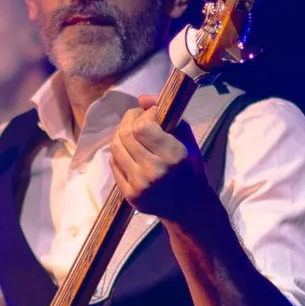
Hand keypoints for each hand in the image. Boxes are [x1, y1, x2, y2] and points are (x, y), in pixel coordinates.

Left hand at [109, 102, 217, 226]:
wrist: (189, 207)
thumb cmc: (190, 168)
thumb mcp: (187, 139)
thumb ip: (167, 114)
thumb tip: (142, 98)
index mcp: (173, 155)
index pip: (142, 126)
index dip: (142, 115)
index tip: (150, 115)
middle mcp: (155, 171)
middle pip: (125, 135)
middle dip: (128, 121)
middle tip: (137, 120)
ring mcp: (140, 185)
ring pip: (116, 148)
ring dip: (121, 135)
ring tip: (132, 134)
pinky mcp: (130, 195)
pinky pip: (114, 165)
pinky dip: (119, 153)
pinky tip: (130, 152)